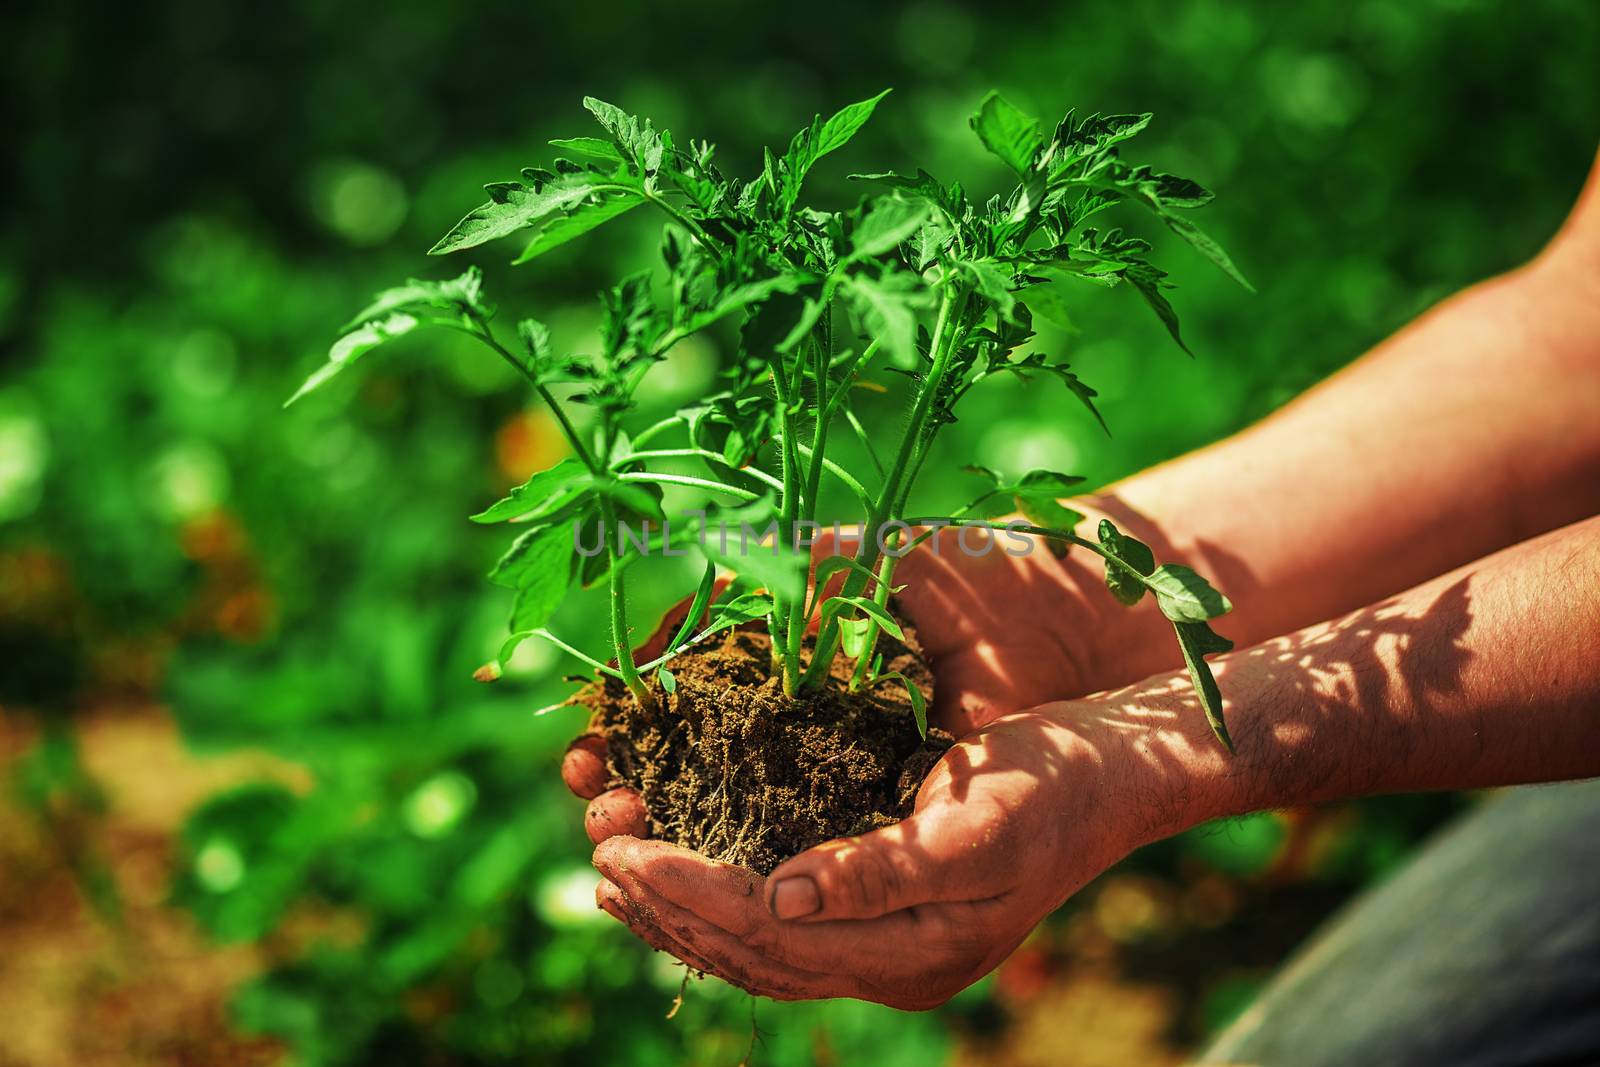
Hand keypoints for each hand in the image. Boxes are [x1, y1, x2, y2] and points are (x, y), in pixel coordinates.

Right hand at [563, 509, 1161, 837]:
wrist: (1068, 625)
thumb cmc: (977, 573)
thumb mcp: (886, 559)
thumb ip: (812, 566)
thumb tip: (746, 567)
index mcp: (788, 640)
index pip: (687, 678)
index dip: (635, 706)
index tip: (593, 728)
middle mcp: (798, 703)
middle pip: (692, 746)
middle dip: (632, 771)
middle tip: (591, 789)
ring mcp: (829, 754)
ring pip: (732, 798)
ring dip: (670, 817)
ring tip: (618, 829)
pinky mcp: (871, 798)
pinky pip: (796, 832)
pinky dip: (744, 849)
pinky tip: (696, 866)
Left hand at [588, 700, 1181, 1007]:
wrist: (1110, 777)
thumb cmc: (1050, 789)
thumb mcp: (974, 827)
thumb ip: (880, 870)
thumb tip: (779, 896)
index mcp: (914, 953)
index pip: (771, 935)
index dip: (689, 894)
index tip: (621, 848)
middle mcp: (891, 964)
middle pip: (752, 951)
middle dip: (667, 906)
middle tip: (598, 853)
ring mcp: (885, 944)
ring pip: (757, 945)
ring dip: (681, 910)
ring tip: (613, 871)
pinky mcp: (879, 908)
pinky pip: (779, 921)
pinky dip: (720, 897)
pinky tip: (681, 871)